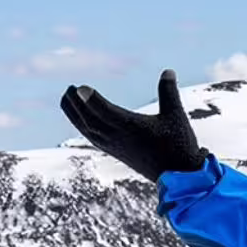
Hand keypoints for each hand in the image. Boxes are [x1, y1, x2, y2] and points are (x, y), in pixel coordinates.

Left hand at [59, 70, 206, 181]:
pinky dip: (83, 127)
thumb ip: (168, 92)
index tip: (80, 87)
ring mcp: (115, 147)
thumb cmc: (179, 145)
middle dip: (76, 105)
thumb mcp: (175, 115)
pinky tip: (82, 122)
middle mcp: (118, 138)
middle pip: (90, 120)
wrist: (179, 176)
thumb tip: (168, 70)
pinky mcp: (117, 153)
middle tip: (68, 89)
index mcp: (130, 128)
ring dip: (74, 115)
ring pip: (88, 130)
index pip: (105, 111)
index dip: (91, 99)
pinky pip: (93, 138)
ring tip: (66, 101)